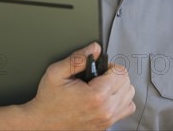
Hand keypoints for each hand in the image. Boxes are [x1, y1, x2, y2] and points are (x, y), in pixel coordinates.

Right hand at [20, 42, 135, 129]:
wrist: (42, 124)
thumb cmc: (49, 100)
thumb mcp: (56, 73)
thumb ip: (77, 58)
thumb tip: (95, 48)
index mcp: (96, 96)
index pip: (120, 72)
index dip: (109, 66)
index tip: (98, 69)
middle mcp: (105, 110)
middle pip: (127, 82)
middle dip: (114, 75)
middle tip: (98, 77)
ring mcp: (107, 120)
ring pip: (129, 95)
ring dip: (119, 87)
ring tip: (102, 86)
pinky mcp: (106, 125)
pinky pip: (127, 108)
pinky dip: (121, 101)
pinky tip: (107, 97)